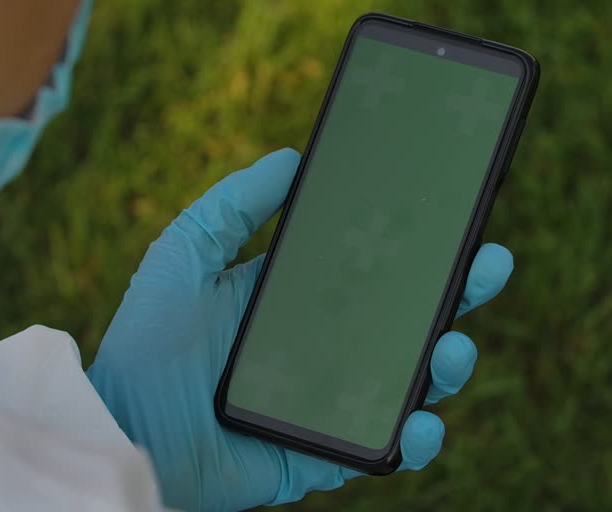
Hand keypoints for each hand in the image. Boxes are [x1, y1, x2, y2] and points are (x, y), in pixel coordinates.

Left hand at [87, 149, 512, 511]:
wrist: (122, 432)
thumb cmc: (146, 342)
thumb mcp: (185, 253)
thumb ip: (235, 204)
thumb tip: (294, 157)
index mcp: (301, 298)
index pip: (379, 266)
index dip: (423, 243)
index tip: (460, 210)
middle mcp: (327, 348)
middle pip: (414, 318)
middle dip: (461, 291)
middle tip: (490, 263)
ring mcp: (332, 402)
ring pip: (415, 381)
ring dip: (450, 364)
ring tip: (455, 346)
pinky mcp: (325, 454)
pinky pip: (385, 448)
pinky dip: (416, 438)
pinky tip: (422, 420)